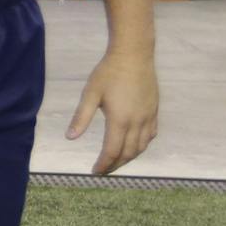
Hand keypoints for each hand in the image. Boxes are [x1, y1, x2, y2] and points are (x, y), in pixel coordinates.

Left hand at [66, 48, 158, 175]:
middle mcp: (137, 122)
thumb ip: (81, 117)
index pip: (112, 151)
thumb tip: (70, 137)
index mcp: (120, 120)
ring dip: (129, 157)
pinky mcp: (154, 110)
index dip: (103, 164)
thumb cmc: (108, 72)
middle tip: (104, 170)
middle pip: (128, 153)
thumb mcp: (90, 94)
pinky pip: (150, 135)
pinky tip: (134, 145)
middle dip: (115, 165)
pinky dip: (142, 145)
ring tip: (117, 161)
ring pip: (141, 146)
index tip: (95, 171)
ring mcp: (148, 116)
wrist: (134, 54)